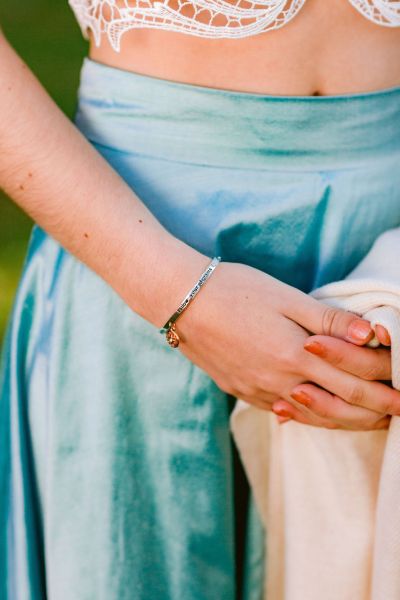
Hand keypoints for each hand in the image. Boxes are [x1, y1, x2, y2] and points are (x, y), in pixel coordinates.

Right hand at [174, 260, 398, 422]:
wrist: (181, 302)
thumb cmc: (235, 290)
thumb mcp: (285, 296)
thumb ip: (328, 319)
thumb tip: (371, 334)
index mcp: (296, 354)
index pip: (354, 376)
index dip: (385, 380)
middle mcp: (280, 381)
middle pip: (340, 405)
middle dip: (377, 411)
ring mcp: (259, 391)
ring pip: (314, 417)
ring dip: (348, 422)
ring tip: (371, 423)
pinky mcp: (242, 392)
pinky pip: (285, 413)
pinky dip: (311, 419)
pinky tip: (320, 417)